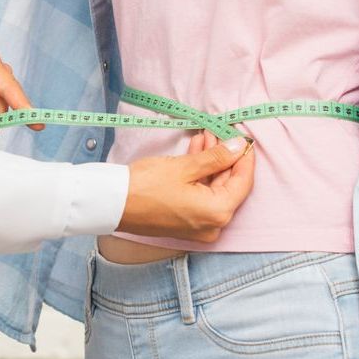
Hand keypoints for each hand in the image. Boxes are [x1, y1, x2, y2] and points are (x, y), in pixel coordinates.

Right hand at [119, 131, 255, 242]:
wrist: (113, 203)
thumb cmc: (146, 186)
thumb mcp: (184, 167)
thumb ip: (216, 157)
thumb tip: (238, 147)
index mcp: (217, 213)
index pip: (242, 181)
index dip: (245, 157)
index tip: (244, 138)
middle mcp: (212, 225)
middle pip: (228, 185)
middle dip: (225, 156)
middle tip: (221, 132)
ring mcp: (199, 226)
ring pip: (214, 188)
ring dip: (211, 162)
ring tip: (206, 135)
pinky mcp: (186, 222)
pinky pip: (201, 196)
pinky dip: (200, 175)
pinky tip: (196, 151)